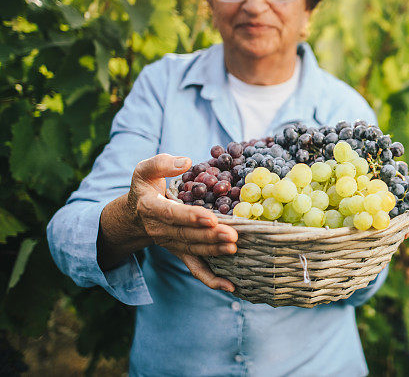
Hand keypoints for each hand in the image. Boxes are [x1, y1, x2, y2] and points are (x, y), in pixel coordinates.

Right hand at [128, 154, 238, 291]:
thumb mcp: (145, 171)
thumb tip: (186, 161)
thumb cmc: (145, 189)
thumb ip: (161, 163)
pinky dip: (212, 280)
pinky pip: (195, 269)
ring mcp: (171, 244)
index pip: (171, 214)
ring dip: (215, 251)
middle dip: (210, 236)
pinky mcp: (181, 253)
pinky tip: (231, 287)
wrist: (134, 216)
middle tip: (232, 234)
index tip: (209, 217)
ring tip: (234, 247)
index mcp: (151, 208)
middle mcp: (160, 230)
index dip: (190, 217)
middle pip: (187, 235)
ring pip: (194, 250)